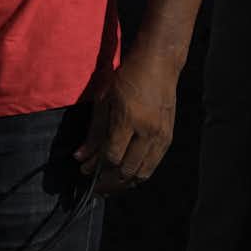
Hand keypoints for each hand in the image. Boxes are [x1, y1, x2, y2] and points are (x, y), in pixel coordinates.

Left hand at [75, 62, 177, 193]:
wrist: (159, 65)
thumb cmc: (127, 78)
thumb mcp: (103, 99)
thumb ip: (94, 131)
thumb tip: (81, 157)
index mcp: (129, 119)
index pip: (112, 155)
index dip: (96, 167)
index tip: (84, 170)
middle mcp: (148, 132)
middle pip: (128, 170)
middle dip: (109, 182)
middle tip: (95, 186)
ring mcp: (161, 136)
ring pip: (143, 173)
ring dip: (124, 183)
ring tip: (109, 186)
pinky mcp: (169, 138)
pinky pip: (153, 165)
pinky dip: (139, 174)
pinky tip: (126, 175)